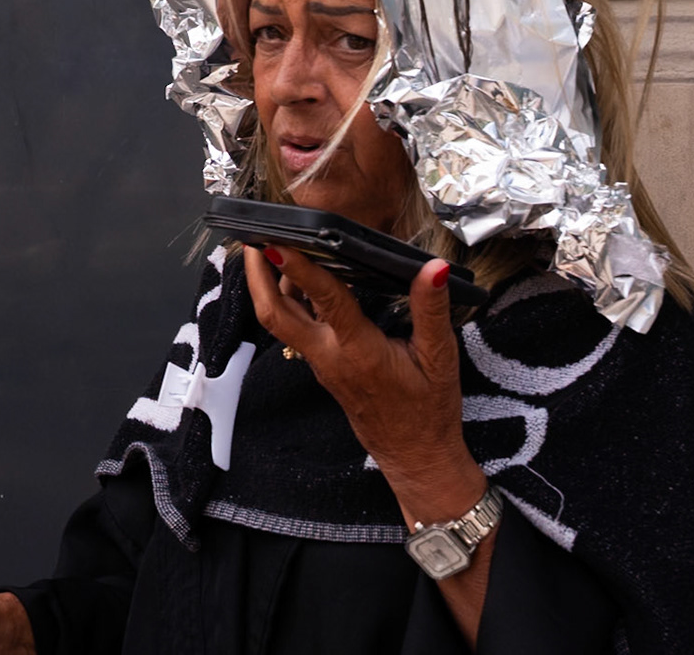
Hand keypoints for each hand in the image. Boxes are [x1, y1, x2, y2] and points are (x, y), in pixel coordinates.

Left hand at [241, 245, 485, 526]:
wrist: (415, 456)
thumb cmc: (430, 409)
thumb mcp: (440, 357)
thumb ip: (432, 309)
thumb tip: (434, 268)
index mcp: (359, 351)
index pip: (325, 301)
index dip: (301, 269)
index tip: (278, 241)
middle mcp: (329, 356)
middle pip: (275, 314)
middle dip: (257, 275)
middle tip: (252, 236)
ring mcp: (320, 362)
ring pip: (280, 321)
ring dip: (266, 286)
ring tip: (264, 245)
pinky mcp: (321, 365)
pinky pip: (294, 328)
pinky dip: (286, 299)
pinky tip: (294, 277)